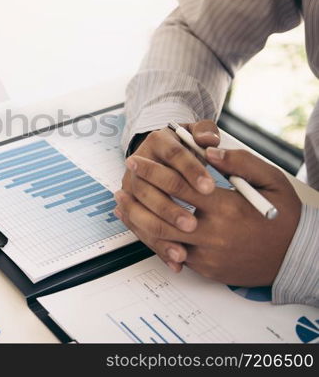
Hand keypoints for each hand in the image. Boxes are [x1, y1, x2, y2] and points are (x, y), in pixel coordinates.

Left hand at [116, 147, 300, 285]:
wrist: (297, 258)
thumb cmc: (283, 216)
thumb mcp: (271, 180)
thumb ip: (240, 162)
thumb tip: (209, 149)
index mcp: (227, 208)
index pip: (178, 186)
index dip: (152, 172)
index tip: (136, 160)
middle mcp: (213, 234)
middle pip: (160, 217)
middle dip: (136, 196)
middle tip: (122, 181)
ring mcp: (207, 256)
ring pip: (161, 239)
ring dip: (136, 220)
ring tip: (121, 203)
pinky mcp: (206, 270)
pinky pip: (172, 254)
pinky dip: (152, 239)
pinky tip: (140, 224)